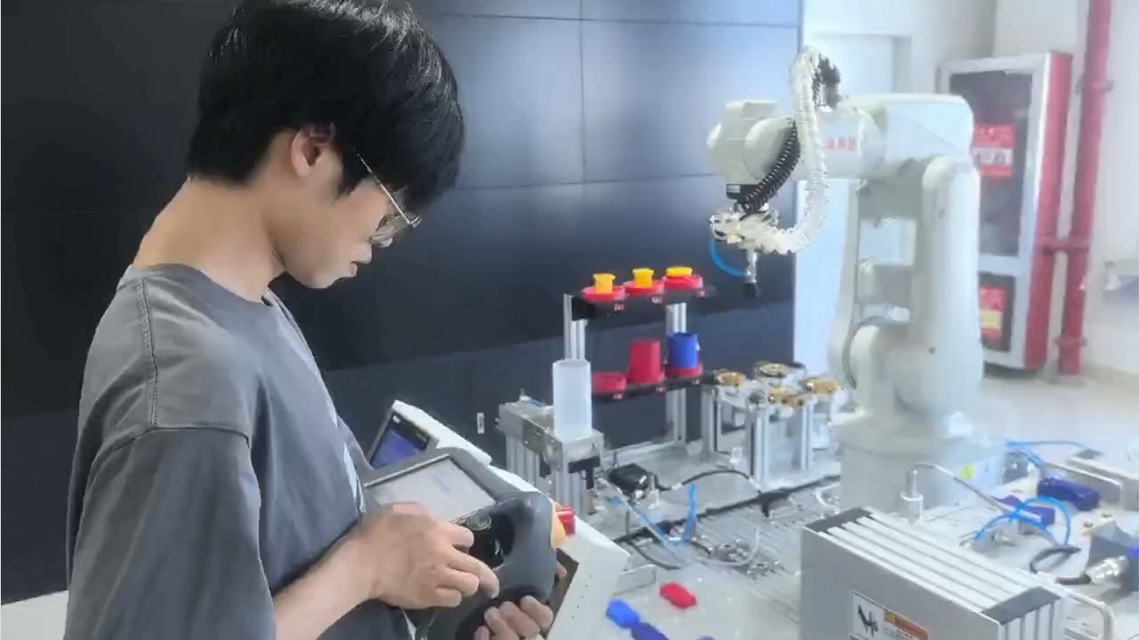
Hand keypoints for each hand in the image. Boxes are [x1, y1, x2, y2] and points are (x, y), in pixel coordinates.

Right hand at [342, 502, 499, 608]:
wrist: (361, 563)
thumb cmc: (376, 533)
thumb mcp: (400, 509)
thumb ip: (422, 513)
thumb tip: (434, 519)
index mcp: (438, 531)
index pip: (468, 537)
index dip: (465, 542)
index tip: (461, 547)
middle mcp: (444, 554)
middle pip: (477, 567)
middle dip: (488, 577)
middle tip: (492, 585)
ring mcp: (437, 577)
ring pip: (469, 585)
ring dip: (468, 586)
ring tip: (463, 587)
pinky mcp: (427, 597)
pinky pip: (452, 600)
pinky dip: (453, 598)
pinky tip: (447, 595)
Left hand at [473, 564, 565, 639]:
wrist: (473, 584)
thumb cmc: (501, 577)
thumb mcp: (519, 565)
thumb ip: (544, 565)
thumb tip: (560, 571)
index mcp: (533, 610)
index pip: (546, 617)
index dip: (538, 611)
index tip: (525, 599)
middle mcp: (524, 626)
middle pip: (531, 631)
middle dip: (518, 619)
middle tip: (504, 606)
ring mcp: (509, 634)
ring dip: (503, 629)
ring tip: (489, 613)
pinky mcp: (491, 639)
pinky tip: (481, 629)